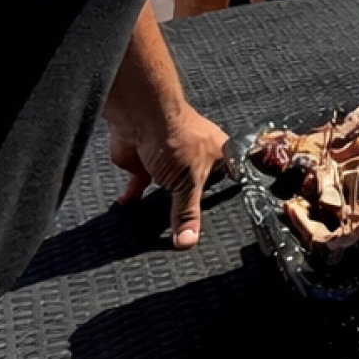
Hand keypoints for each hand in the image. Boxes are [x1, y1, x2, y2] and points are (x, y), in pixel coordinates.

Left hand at [109, 104, 227, 248]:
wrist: (139, 116)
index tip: (225, 224)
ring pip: (169, 189)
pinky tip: (130, 204)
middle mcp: (196, 157)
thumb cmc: (175, 136)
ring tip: (163, 228)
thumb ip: (188, 213)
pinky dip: (134, 196)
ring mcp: (169, 161)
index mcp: (219, 155)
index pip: (227, 184)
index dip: (226, 202)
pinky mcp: (145, 163)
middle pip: (197, 189)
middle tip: (189, 232)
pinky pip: (140, 185)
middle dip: (191, 206)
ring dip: (164, 204)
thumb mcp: (188, 183)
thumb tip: (188, 242)